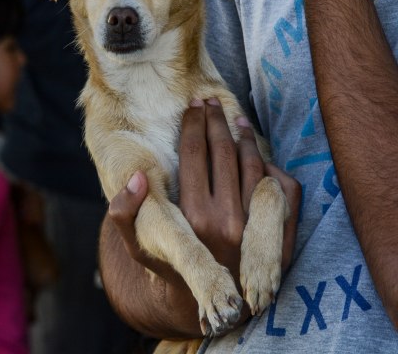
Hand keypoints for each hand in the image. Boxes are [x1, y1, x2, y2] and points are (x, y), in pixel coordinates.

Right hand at [109, 99, 299, 293]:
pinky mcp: (279, 235)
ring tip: (234, 118)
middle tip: (211, 102)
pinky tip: (256, 151)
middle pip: (224, 153)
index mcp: (191, 218)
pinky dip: (271, 165)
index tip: (193, 105)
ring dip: (244, 136)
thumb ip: (123, 213)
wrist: (210, 304)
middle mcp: (226, 221)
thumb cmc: (170, 266)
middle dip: (217, 120)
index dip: (193, 124)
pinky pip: (281, 188)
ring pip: (254, 165)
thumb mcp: (137, 246)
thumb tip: (138, 175)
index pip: (194, 154)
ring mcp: (256, 228)